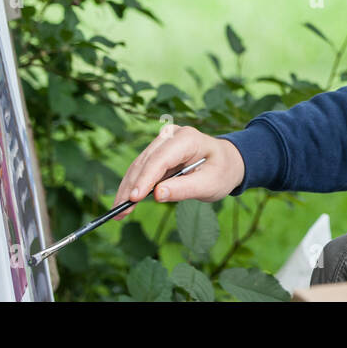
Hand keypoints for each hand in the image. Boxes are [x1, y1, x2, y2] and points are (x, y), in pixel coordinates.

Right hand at [112, 124, 245, 219]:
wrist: (227, 163)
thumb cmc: (222, 172)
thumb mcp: (210, 184)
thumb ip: (185, 189)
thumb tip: (158, 194)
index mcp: (188, 138)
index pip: (161, 158)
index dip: (145, 179)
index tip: (134, 199)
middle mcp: (172, 135)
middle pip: (145, 162)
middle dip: (131, 187)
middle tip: (119, 212)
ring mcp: (163, 141)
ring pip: (139, 165)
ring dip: (128, 188)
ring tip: (119, 211)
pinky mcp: (158, 151)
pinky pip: (142, 168)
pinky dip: (134, 185)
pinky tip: (126, 202)